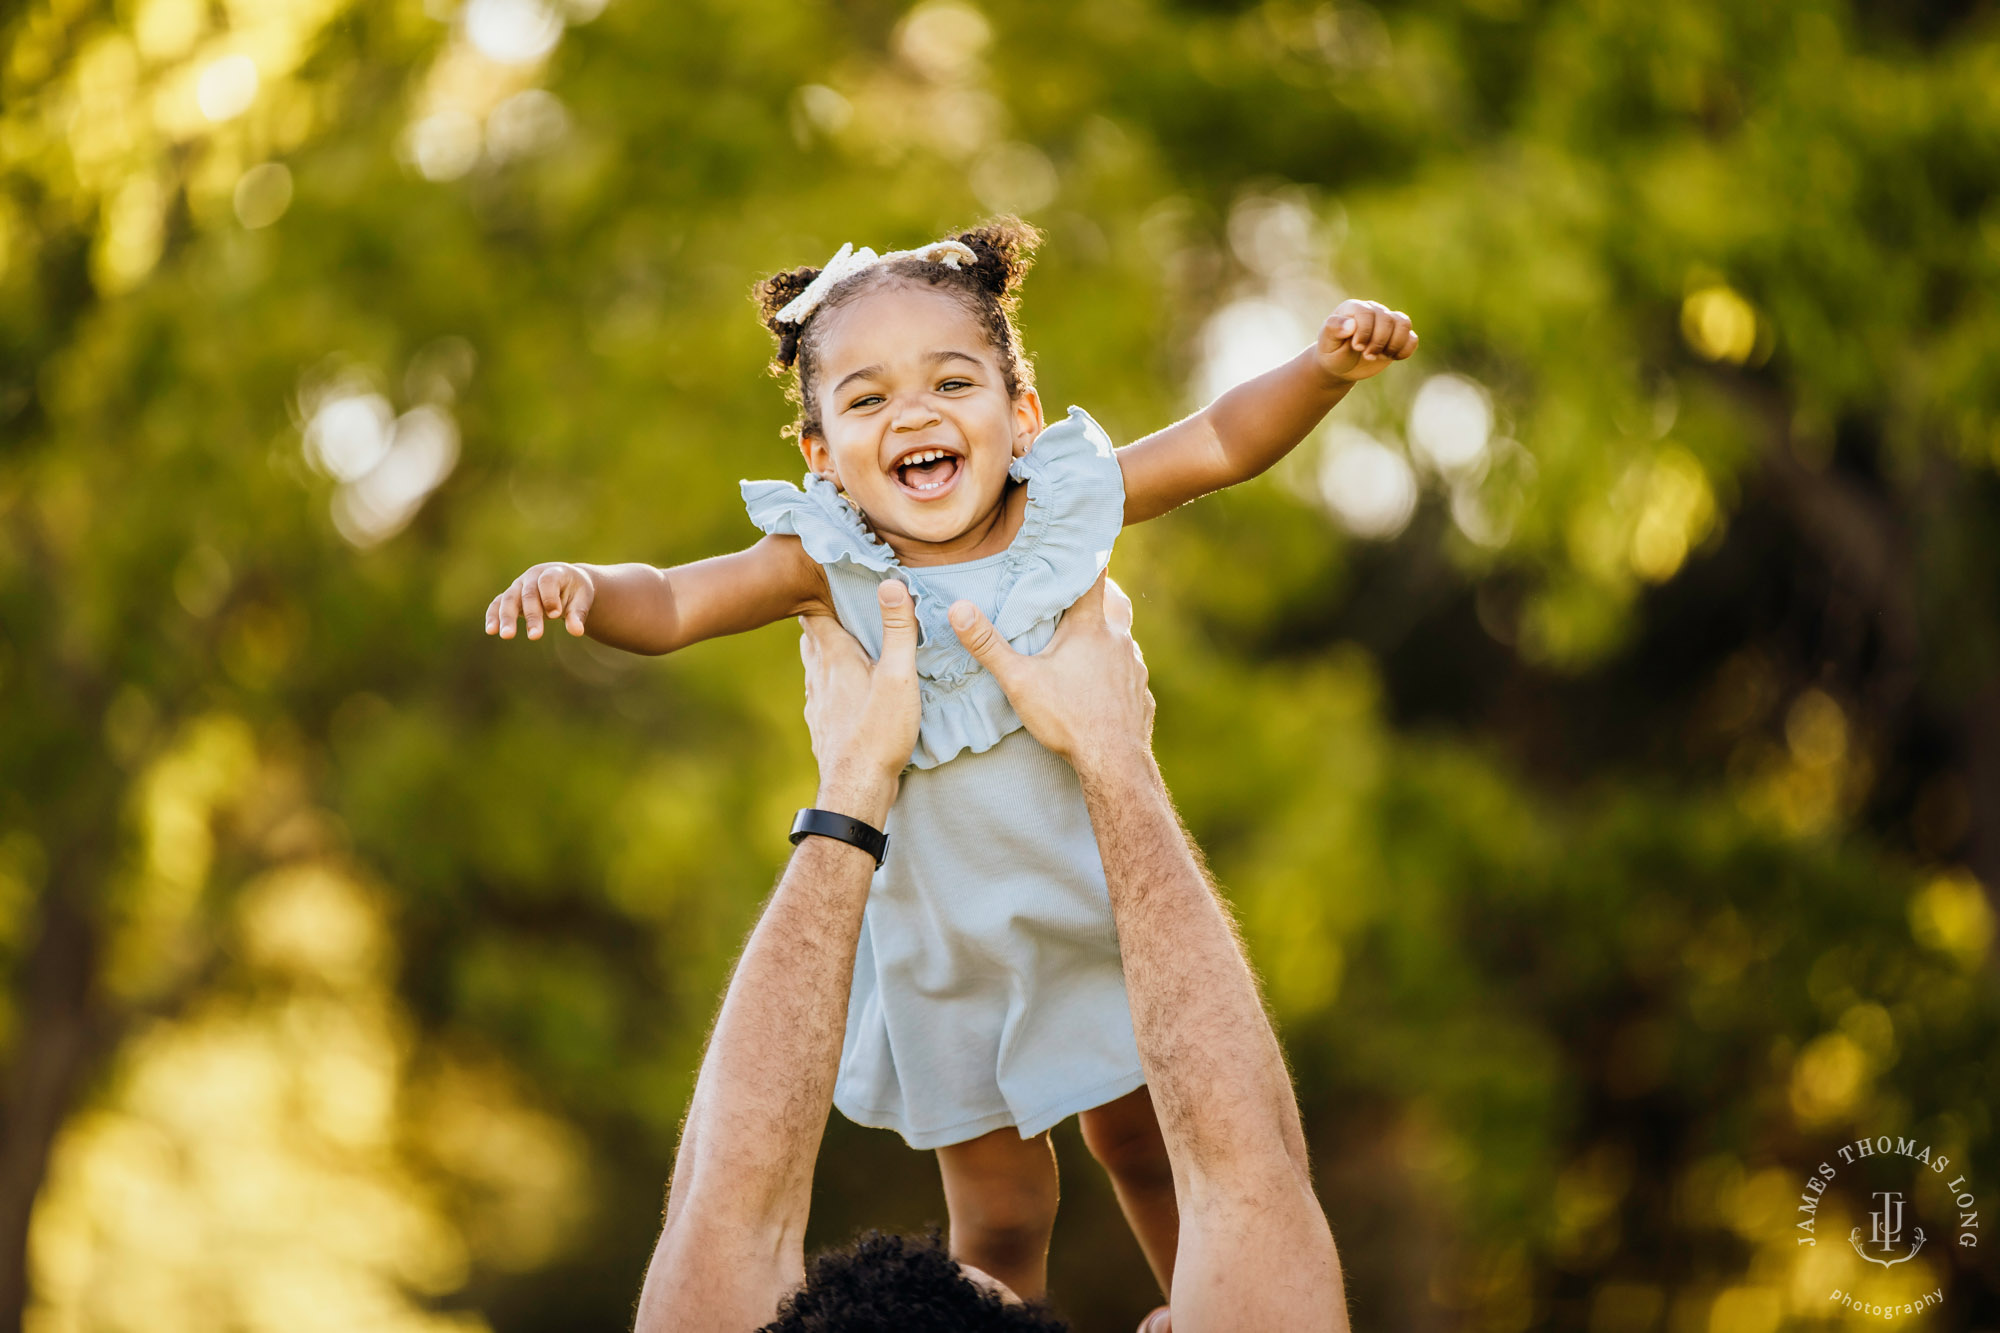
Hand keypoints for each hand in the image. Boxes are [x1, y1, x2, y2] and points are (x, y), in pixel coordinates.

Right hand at [487, 562, 594, 639]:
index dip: (550, 597)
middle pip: (529, 594)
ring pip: (509, 599)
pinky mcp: (511, 596)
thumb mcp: (582, 600)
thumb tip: (577, 631)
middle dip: (532, 615)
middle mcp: (533, 577)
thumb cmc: (575, 591)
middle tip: (535, 636)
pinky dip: (493, 615)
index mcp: (554, 572)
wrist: (565, 581)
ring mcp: (519, 585)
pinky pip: (498, 604)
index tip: (556, 615)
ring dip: (507, 617)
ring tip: (507, 636)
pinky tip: (491, 630)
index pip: (547, 581)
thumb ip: (577, 615)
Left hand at [798, 580, 919, 825]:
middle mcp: (818, 677)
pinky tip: (847, 692)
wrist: (856, 789)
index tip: (831, 579)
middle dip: (823, 622)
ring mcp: (816, 704)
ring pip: (815, 668)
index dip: (820, 595)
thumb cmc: (880, 731)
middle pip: (812, 639)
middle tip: (841, 608)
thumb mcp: (898, 675)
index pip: (815, 614)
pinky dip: (831, 684)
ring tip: (847, 645)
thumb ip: (897, 629)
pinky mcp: (822, 726)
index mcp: (834, 657)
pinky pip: (822, 695)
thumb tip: (892, 583)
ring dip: (827, 653)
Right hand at [947, 575, 1153, 774]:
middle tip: (1079, 593)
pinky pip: (1130, 671)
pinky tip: (1101, 685)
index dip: (1089, 555)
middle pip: (1116, 601)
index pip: (1094, 576)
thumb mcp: (1019, 681)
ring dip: (1107, 634)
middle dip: (1100, 593)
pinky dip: (1116, 669)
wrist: (1113, 763)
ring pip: (1124, 637)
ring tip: (1085, 642)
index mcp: (1090, 627)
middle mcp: (1119, 639)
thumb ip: (988, 644)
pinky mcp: (1141, 693)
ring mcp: (1135, 666)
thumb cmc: (1067, 719)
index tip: (1086, 539)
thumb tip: (958, 609)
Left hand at [1315, 298, 1416, 384]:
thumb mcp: (1326, 342)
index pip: (1367, 312)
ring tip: (1381, 356)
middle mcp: (1373, 311)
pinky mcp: (1398, 337)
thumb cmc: (1332, 351)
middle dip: (1379, 342)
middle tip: (1367, 356)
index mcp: (1354, 308)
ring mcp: (1387, 323)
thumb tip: (1351, 324)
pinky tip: (1391, 358)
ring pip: (1404, 324)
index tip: (1357, 347)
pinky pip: (1412, 338)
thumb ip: (1333, 329)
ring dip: (1394, 344)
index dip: (1365, 331)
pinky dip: (1404, 350)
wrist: (1340, 366)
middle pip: (1388, 320)